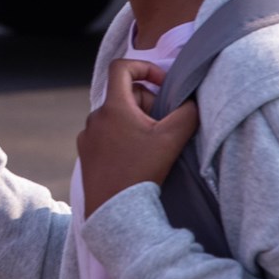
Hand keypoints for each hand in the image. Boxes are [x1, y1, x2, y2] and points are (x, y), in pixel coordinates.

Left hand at [78, 59, 198, 217]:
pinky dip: (121, 137)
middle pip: (123, 94)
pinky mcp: (85, 153)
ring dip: (135, 120)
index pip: (122, 67)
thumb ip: (187, 114)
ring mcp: (87, 136)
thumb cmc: (141, 173)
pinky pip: (105, 134)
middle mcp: (95, 118)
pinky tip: (135, 157)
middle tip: (163, 123)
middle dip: (147, 102)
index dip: (144, 67)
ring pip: (115, 115)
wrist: (115, 211)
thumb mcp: (171, 139)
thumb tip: (192, 102)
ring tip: (150, 143)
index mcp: (113, 107)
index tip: (162, 83)